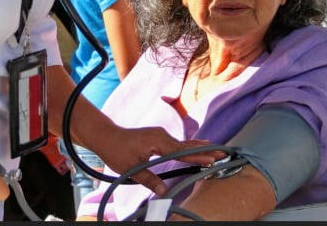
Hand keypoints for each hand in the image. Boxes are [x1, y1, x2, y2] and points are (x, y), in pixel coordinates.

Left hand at [89, 126, 224, 194]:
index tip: (212, 159)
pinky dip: (188, 147)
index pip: (181, 152)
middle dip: (204, 150)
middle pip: (186, 146)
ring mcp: (159, 134)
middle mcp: (160, 135)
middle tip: (222, 153)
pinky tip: (197, 146)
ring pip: (182, 143)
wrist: (104, 135)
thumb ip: (148, 180)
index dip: (197, 157)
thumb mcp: (130, 168)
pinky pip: (176, 142)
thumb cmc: (115, 150)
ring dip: (198, 148)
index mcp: (156, 141)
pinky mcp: (157, 136)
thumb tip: (163, 193)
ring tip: (215, 150)